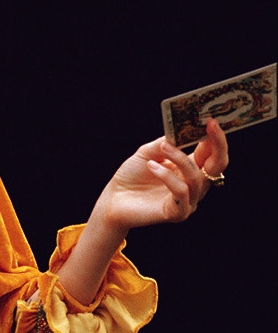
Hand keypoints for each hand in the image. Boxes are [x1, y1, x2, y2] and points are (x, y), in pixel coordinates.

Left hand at [93, 119, 229, 232]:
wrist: (114, 199)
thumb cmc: (132, 175)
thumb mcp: (147, 152)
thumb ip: (164, 143)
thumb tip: (181, 131)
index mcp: (190, 168)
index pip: (212, 153)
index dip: (216, 137)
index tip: (212, 119)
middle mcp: (194, 185)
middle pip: (218, 165)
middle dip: (217, 144)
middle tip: (209, 125)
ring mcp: (188, 200)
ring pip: (196, 177)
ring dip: (179, 159)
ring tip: (162, 147)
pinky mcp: (177, 213)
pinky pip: (181, 192)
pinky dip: (167, 176)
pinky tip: (151, 166)